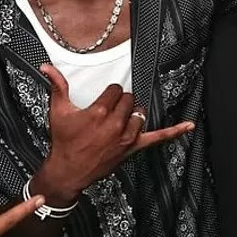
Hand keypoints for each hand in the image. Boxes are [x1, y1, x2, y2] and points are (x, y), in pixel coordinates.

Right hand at [35, 64, 193, 204]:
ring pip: (139, 113)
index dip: (109, 94)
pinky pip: (158, 138)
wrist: (68, 170)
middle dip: (120, 103)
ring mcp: (127, 137)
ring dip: (133, 114)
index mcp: (99, 112)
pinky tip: (189, 126)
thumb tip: (47, 66)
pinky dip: (175, 131)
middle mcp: (115, 124)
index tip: (102, 101)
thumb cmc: (63, 141)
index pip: (115, 90)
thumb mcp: (58, 111)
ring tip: (121, 119)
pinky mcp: (133, 148)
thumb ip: (57, 85)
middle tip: (109, 112)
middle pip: (129, 99)